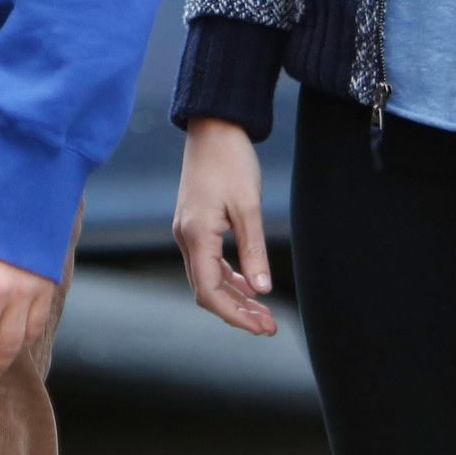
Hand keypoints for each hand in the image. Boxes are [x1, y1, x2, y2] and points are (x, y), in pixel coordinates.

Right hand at [173, 117, 277, 336]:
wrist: (214, 127)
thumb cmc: (231, 161)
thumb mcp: (249, 206)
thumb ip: (254, 250)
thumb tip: (262, 290)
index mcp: (196, 235)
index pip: (209, 292)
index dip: (235, 315)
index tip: (262, 327)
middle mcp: (185, 237)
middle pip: (206, 291)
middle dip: (237, 312)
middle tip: (269, 327)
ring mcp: (188, 232)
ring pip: (207, 279)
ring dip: (235, 298)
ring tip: (264, 313)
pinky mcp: (195, 226)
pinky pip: (209, 263)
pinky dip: (228, 279)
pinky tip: (250, 285)